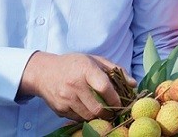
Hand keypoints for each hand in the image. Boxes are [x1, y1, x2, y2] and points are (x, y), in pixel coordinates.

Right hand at [18, 52, 134, 120]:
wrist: (44, 72)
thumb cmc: (74, 64)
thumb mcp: (95, 60)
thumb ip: (116, 70)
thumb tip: (133, 84)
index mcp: (85, 70)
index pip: (104, 87)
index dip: (115, 97)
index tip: (122, 101)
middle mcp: (74, 85)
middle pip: (97, 107)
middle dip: (110, 112)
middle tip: (115, 111)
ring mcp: (66, 99)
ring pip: (88, 116)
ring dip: (99, 116)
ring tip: (105, 112)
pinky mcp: (60, 109)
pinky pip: (78, 119)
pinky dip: (87, 117)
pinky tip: (90, 110)